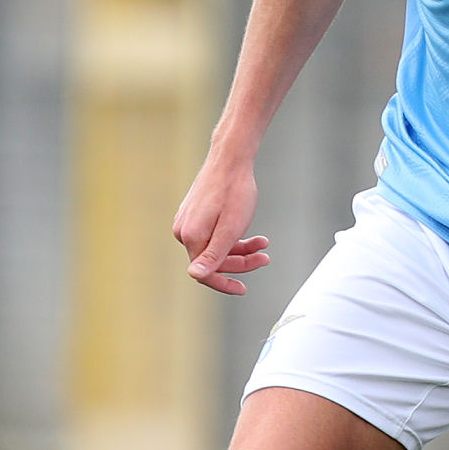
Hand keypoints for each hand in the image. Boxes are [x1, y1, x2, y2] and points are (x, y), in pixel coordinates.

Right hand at [172, 152, 269, 295]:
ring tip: (263, 244)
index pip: (205, 272)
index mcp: (190, 237)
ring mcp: (189, 223)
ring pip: (216, 248)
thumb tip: (196, 276)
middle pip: (213, 260)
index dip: (224, 284)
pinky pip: (215, 236)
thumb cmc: (234, 192)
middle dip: (240, 262)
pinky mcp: (196, 216)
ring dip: (241, 250)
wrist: (230, 160)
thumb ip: (214, 254)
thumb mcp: (230, 228)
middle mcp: (184, 231)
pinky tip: (254, 237)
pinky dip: (234, 239)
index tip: (243, 289)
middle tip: (265, 257)